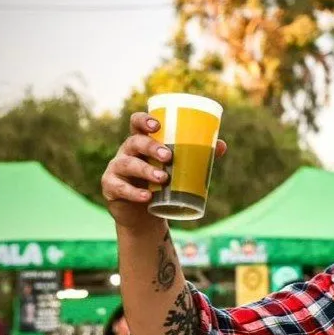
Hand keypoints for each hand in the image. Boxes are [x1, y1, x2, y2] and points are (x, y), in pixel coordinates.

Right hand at [101, 112, 227, 228]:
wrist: (144, 213)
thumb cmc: (161, 183)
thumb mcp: (176, 168)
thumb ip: (196, 156)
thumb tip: (222, 145)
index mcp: (141, 142)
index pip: (137, 124)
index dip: (144, 120)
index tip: (157, 126)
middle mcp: (126, 152)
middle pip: (134, 142)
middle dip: (150, 147)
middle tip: (168, 155)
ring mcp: (117, 169)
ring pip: (127, 164)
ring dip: (145, 170)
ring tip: (163, 178)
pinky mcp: (111, 187)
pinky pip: (119, 188)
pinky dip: (133, 192)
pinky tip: (146, 197)